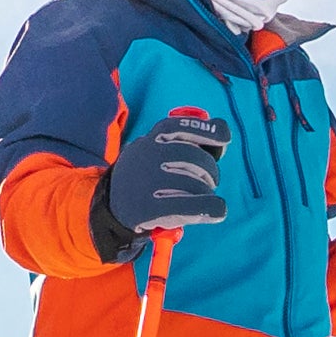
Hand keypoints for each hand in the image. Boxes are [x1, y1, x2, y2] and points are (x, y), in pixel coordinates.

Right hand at [88, 105, 232, 260]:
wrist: (112, 205)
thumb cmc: (146, 174)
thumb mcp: (158, 149)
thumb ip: (186, 140)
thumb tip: (221, 131)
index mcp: (152, 138)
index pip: (183, 127)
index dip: (208, 132)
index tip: (223, 138)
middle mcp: (149, 155)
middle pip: (195, 158)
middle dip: (210, 171)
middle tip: (208, 181)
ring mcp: (149, 181)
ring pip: (197, 184)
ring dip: (205, 192)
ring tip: (197, 197)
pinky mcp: (151, 208)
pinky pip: (194, 206)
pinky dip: (211, 208)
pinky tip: (216, 210)